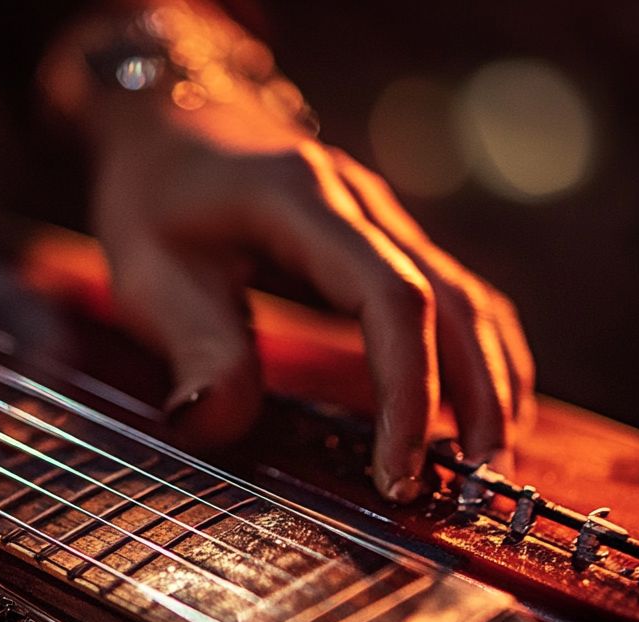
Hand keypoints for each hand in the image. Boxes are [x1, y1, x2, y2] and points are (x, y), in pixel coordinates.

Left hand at [48, 3, 534, 500]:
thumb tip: (215, 425)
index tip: (397, 471)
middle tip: (472, 485)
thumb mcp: (148, 271)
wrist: (169, 120)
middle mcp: (362, 206)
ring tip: (490, 463)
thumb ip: (193, 346)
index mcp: (304, 203)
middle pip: (452, 302)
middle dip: (473, 398)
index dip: (408, 391)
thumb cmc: (154, 196)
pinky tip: (483, 408)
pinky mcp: (383, 243)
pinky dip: (477, 357)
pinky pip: (453, 298)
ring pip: (468, 299)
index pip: (391, 299)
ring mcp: (381, 221)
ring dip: (491, 382)